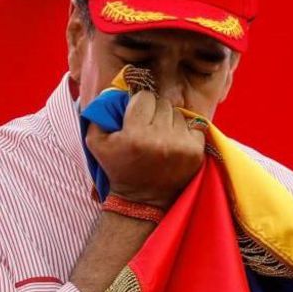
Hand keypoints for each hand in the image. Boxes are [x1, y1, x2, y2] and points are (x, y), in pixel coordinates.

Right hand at [85, 91, 205, 208]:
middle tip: (149, 128)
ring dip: (170, 121)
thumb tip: (114, 90)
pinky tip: (174, 143)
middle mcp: (160, 139)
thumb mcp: (96, 142)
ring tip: (161, 137)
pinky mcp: (196, 152)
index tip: (137, 117)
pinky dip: (185, 131)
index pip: (145, 97)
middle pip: (163, 103)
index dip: (139, 105)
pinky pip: (194, 126)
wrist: (142, 201)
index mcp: (135, 135)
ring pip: (178, 113)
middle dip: (155, 112)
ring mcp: (181, 146)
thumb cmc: (118, 169)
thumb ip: (99, 112)